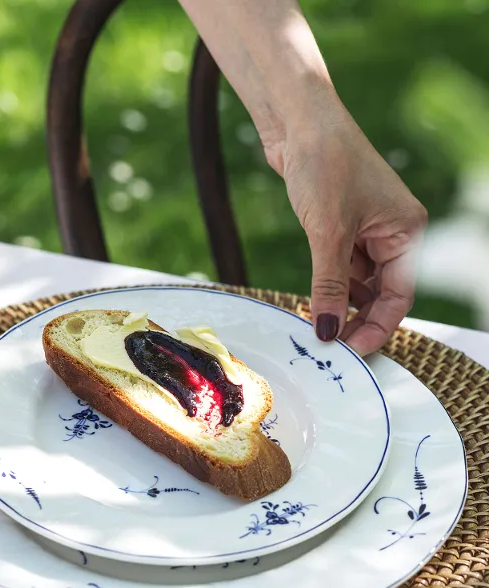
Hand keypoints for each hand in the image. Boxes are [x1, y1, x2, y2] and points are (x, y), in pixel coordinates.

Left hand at [262, 86, 426, 355]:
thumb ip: (329, 287)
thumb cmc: (325, 162)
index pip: (399, 296)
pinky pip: (339, 269)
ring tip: (318, 329)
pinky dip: (327, 288)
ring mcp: (365, 231)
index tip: (350, 351)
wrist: (297, 119)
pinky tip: (312, 305)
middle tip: (331, 346)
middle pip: (380, 294)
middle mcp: (391, 233)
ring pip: (358, 284)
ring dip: (339, 306)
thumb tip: (327, 332)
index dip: (376, 327)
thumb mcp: (328, 233)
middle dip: (357, 320)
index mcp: (407, 232)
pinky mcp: (340, 227)